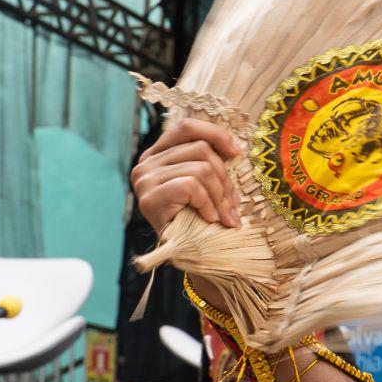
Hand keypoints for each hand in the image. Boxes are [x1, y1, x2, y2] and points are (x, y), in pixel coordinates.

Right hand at [132, 120, 243, 234]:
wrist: (183, 254)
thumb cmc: (196, 216)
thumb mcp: (203, 182)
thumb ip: (209, 161)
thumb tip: (235, 148)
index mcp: (158, 153)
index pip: (187, 127)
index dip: (216, 134)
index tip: (236, 152)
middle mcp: (146, 163)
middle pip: (200, 149)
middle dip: (225, 177)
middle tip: (233, 203)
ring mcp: (145, 180)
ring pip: (201, 169)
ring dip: (220, 195)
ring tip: (225, 215)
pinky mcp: (150, 198)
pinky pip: (192, 187)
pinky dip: (208, 204)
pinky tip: (210, 218)